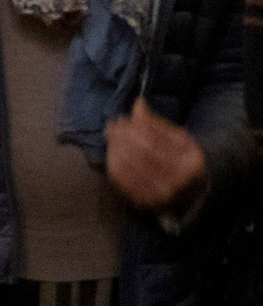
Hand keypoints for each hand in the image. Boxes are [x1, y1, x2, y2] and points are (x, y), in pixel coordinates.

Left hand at [105, 98, 208, 213]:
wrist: (193, 192)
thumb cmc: (184, 159)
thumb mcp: (180, 138)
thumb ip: (158, 123)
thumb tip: (138, 104)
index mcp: (190, 162)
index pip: (152, 140)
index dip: (134, 127)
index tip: (123, 118)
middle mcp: (177, 182)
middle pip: (137, 153)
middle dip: (121, 136)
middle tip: (112, 125)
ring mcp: (160, 196)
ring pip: (126, 166)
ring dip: (113, 146)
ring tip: (111, 135)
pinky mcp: (145, 202)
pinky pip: (120, 180)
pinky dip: (112, 161)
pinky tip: (112, 151)